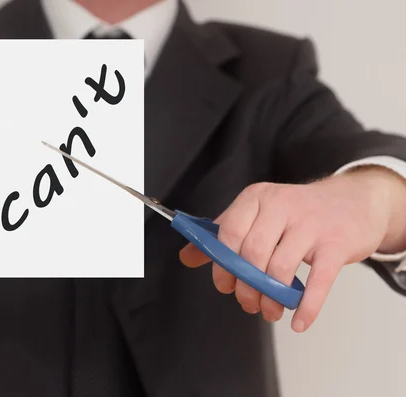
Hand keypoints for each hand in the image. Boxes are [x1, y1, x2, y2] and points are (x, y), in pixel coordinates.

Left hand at [179, 167, 405, 331]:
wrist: (353, 200)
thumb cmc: (297, 212)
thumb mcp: (257, 213)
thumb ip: (221, 235)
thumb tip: (187, 256)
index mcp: (256, 198)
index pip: (229, 232)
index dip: (222, 265)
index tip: (224, 285)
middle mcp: (282, 206)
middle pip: (252, 254)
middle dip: (246, 286)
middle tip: (248, 303)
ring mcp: (311, 224)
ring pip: (280, 269)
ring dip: (271, 299)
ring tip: (270, 310)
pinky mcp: (337, 244)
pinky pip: (318, 281)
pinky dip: (306, 306)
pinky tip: (299, 321)